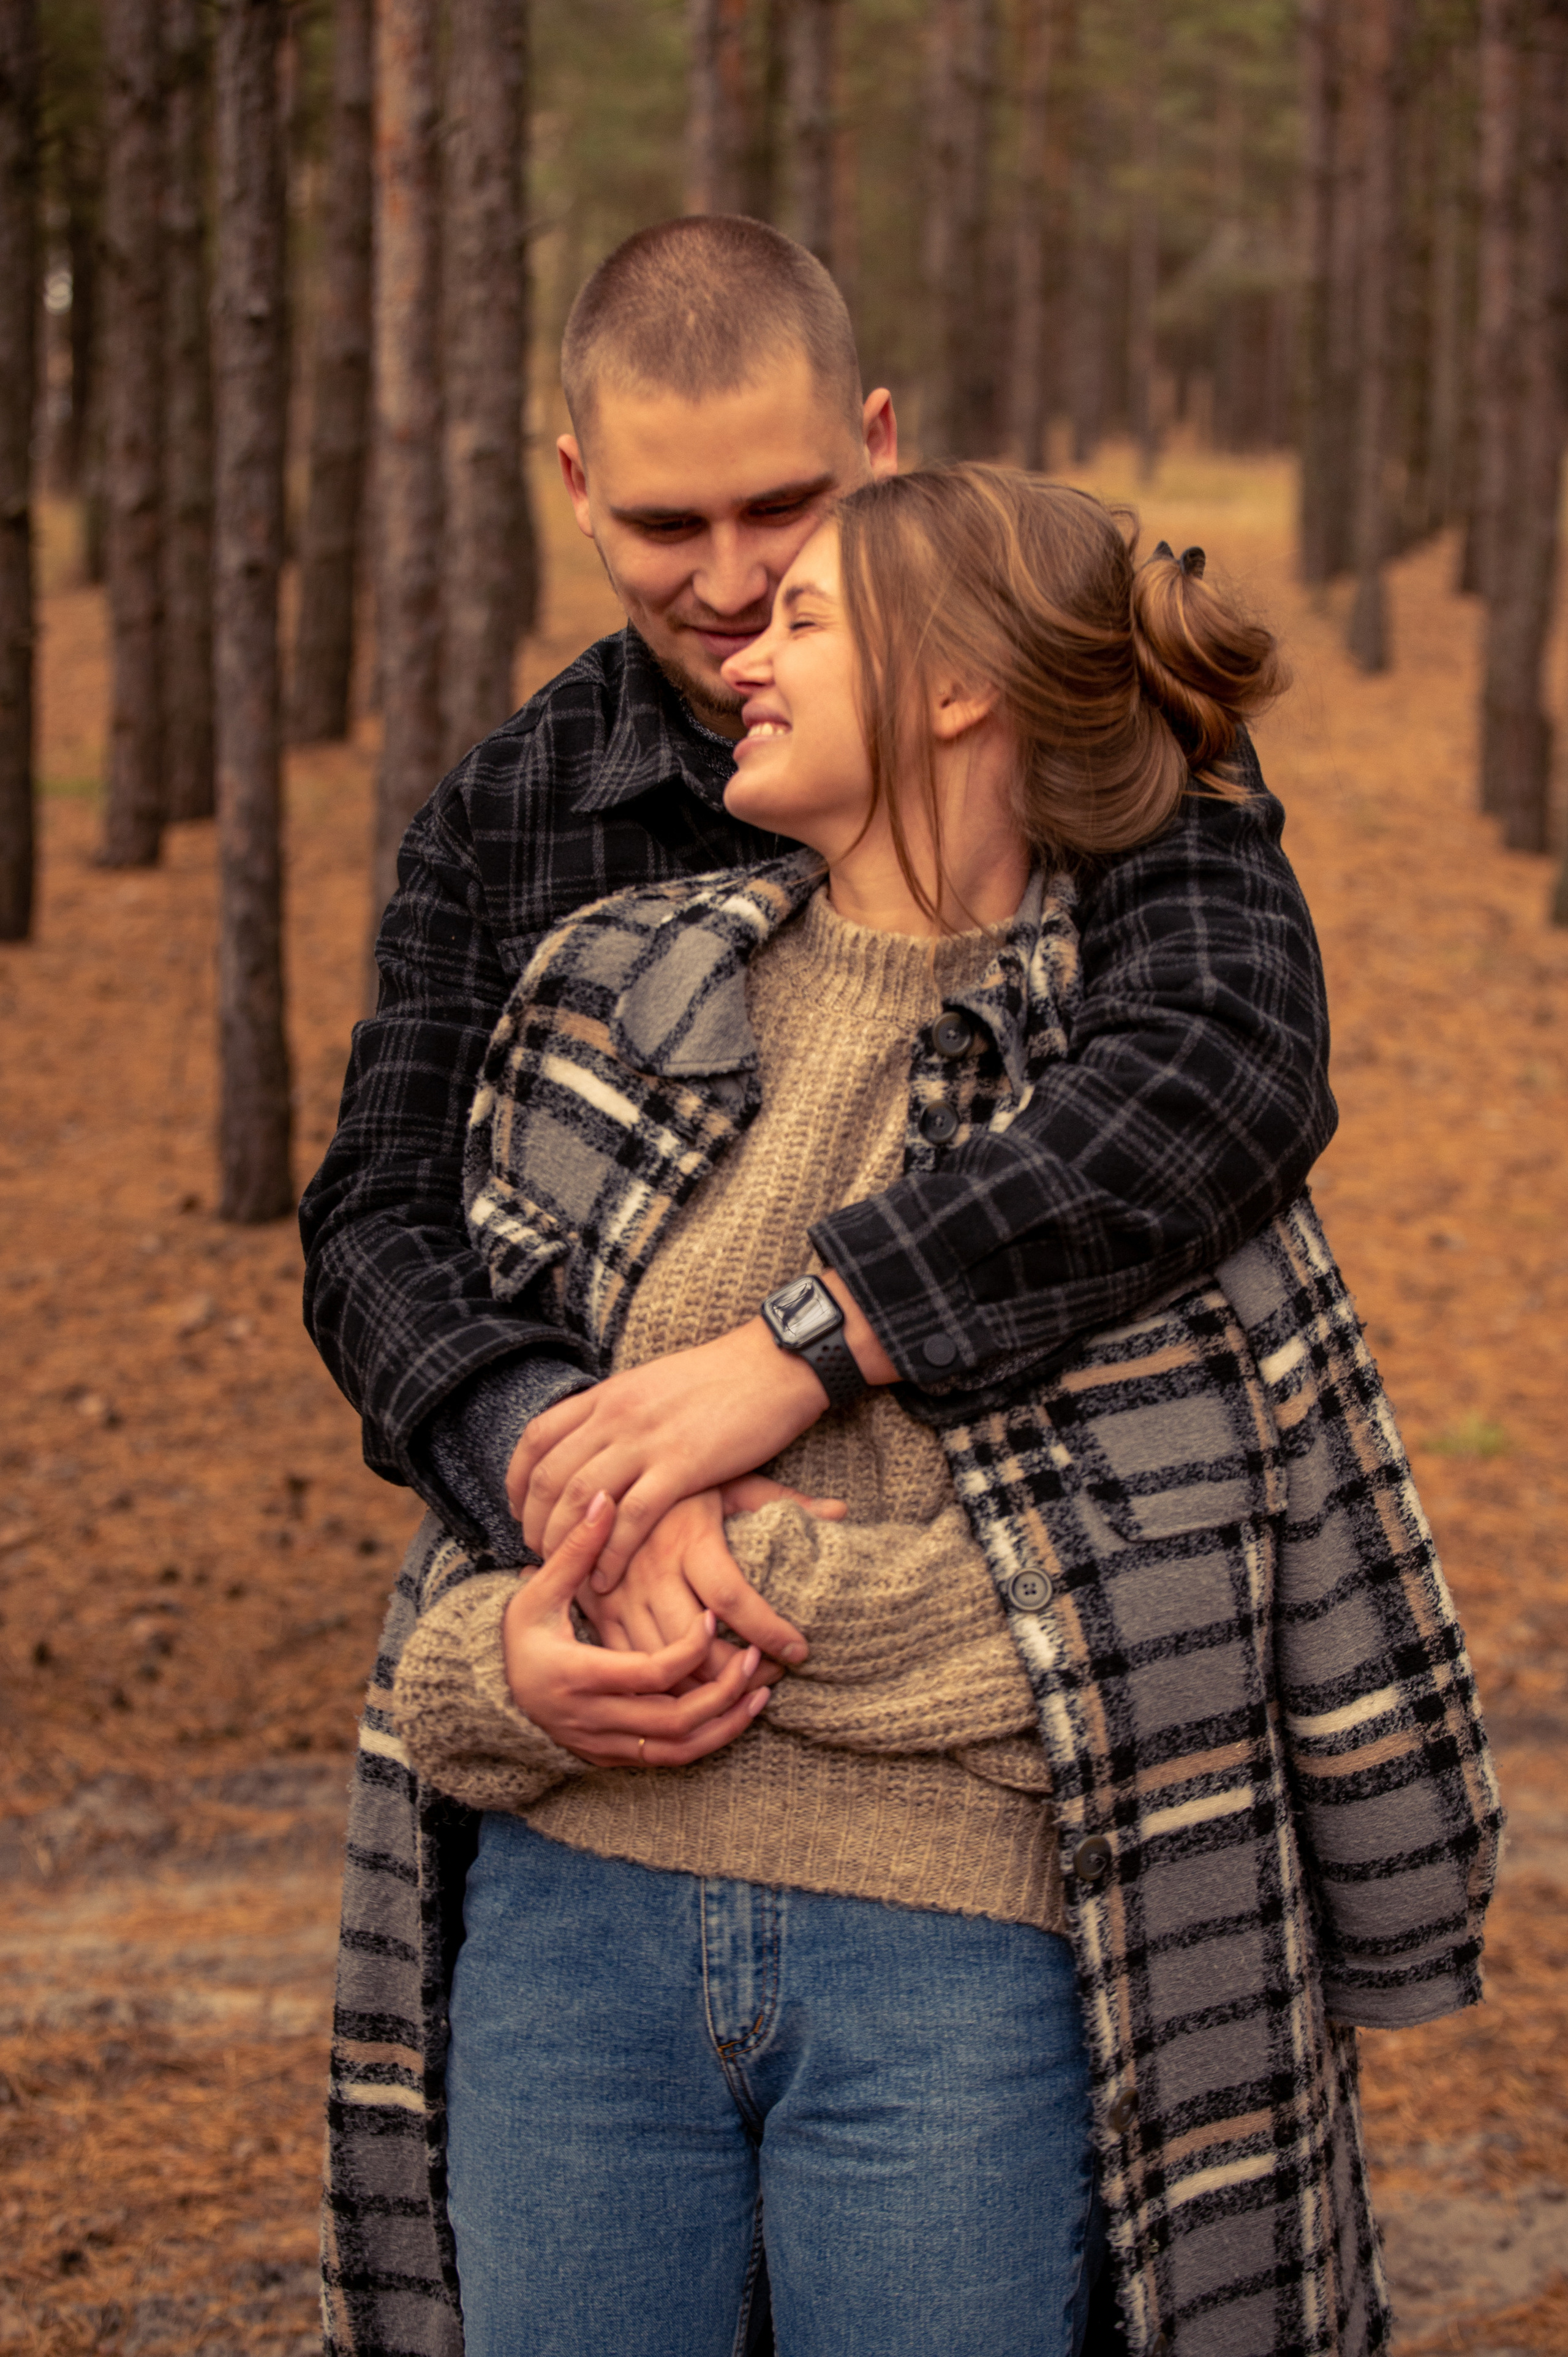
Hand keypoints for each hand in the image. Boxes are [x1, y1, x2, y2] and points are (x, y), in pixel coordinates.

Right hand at [501, 1490, 771, 1768]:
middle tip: (757, 1659)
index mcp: (577, 1674)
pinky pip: (668, 1761)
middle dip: (723, 1692)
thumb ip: (576, 1548)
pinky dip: (705, 1742)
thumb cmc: (519, 1634)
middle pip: (673, 1720)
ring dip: (724, 1725)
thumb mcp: (540, 1591)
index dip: (690, 1648)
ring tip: (761, 1692)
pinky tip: (734, 1716)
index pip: (650, 1672)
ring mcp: (603, 1744)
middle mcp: (591, 1718)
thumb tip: (603, 1498)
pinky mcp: (612, 1759)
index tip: (715, 1619)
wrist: (489, 1692)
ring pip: (677, 1750)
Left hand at [508, 1318, 828, 1581]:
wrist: (774, 1365)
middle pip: (549, 1476)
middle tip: (539, 1554)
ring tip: (566, 1571)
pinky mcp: (684, 1466)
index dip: (516, 1481)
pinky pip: (633, 1518)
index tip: (518, 1511)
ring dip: (565, 1543)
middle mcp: (617, 1415)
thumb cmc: (721, 1377)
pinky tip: (606, 1578)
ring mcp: (648, 1440)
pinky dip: (612, 1553)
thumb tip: (598, 1437)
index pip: (537, 1438)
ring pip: (582, 1500)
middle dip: (535, 1523)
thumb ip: (620, 1410)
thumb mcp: (653, 1383)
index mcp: (607, 1394)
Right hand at [577, 1477, 844, 1673]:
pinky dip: (663, 1687)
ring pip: (663, 1666)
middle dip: (741, 1674)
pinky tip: (697, 1688)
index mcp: (687, 1538)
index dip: (769, 1631)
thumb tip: (840, 1510)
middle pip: (697, 1646)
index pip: (732, 1597)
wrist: (595, 1474)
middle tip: (775, 1675)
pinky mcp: (598, 1613)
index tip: (801, 1650)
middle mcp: (650, 1570)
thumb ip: (781, 1500)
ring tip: (745, 1688)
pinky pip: (630, 1666)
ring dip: (706, 1689)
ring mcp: (618, 1596)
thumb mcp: (729, 1483)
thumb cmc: (680, 1485)